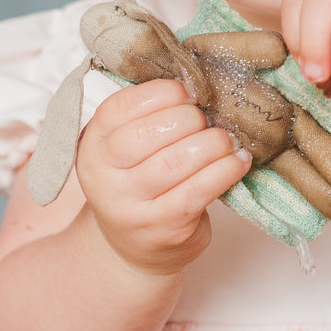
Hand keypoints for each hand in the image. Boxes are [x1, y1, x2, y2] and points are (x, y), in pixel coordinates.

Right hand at [75, 79, 251, 274]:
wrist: (133, 249)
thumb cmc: (139, 185)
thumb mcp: (126, 149)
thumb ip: (148, 117)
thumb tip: (196, 82)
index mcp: (93, 146)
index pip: (121, 108)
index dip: (161, 94)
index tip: (188, 92)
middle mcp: (103, 178)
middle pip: (150, 134)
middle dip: (190, 119)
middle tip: (209, 119)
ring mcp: (130, 208)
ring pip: (177, 161)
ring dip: (213, 143)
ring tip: (227, 139)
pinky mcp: (163, 228)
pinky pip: (199, 190)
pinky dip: (225, 170)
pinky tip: (238, 161)